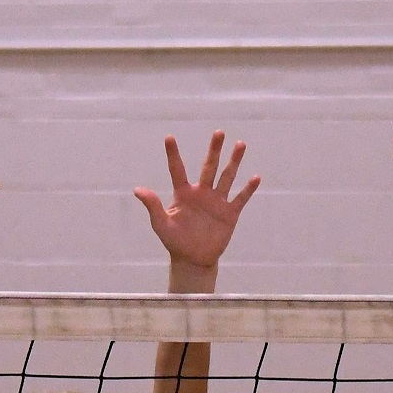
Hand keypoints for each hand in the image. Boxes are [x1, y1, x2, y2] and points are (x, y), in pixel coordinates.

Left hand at [134, 130, 258, 273]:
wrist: (193, 259)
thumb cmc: (175, 242)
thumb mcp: (161, 224)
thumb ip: (152, 206)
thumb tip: (137, 190)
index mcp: (183, 194)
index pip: (177, 170)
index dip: (173, 154)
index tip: (169, 137)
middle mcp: (201, 193)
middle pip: (209, 167)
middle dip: (214, 150)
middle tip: (219, 132)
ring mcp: (217, 202)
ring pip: (227, 177)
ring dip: (234, 161)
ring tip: (240, 144)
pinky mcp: (229, 214)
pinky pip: (240, 198)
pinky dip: (248, 189)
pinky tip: (256, 177)